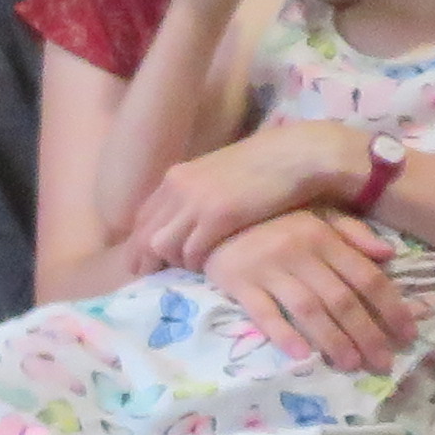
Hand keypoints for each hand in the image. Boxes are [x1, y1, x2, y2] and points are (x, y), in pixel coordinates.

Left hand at [131, 121, 367, 270]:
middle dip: (144, 260)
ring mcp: (196, 201)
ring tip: (188, 272)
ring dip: (173, 263)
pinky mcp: (218, 216)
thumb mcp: (218, 176)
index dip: (139, 243)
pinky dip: (197, 265)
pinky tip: (209, 268)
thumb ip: (196, 194)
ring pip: (162, 246)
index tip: (143, 261)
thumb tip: (184, 220)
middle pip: (144, 234)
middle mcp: (178, 187)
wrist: (295, 155)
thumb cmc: (263, 166)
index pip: (142, 217)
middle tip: (149, 278)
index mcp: (177, 176)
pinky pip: (192, 252)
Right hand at [203, 211, 410, 370]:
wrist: (214, 215)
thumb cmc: (273, 219)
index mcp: (323, 236)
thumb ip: (353, 232)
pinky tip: (302, 356)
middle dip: (367, 334)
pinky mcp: (239, 283)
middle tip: (383, 363)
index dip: (390, 307)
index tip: (407, 334)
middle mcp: (300, 252)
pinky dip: (283, 335)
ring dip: (333, 341)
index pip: (366, 276)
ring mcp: (268, 269)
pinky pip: (264, 313)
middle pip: (341, 299)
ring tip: (351, 365)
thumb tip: (389, 255)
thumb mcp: (317, 213)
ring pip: (308, 310)